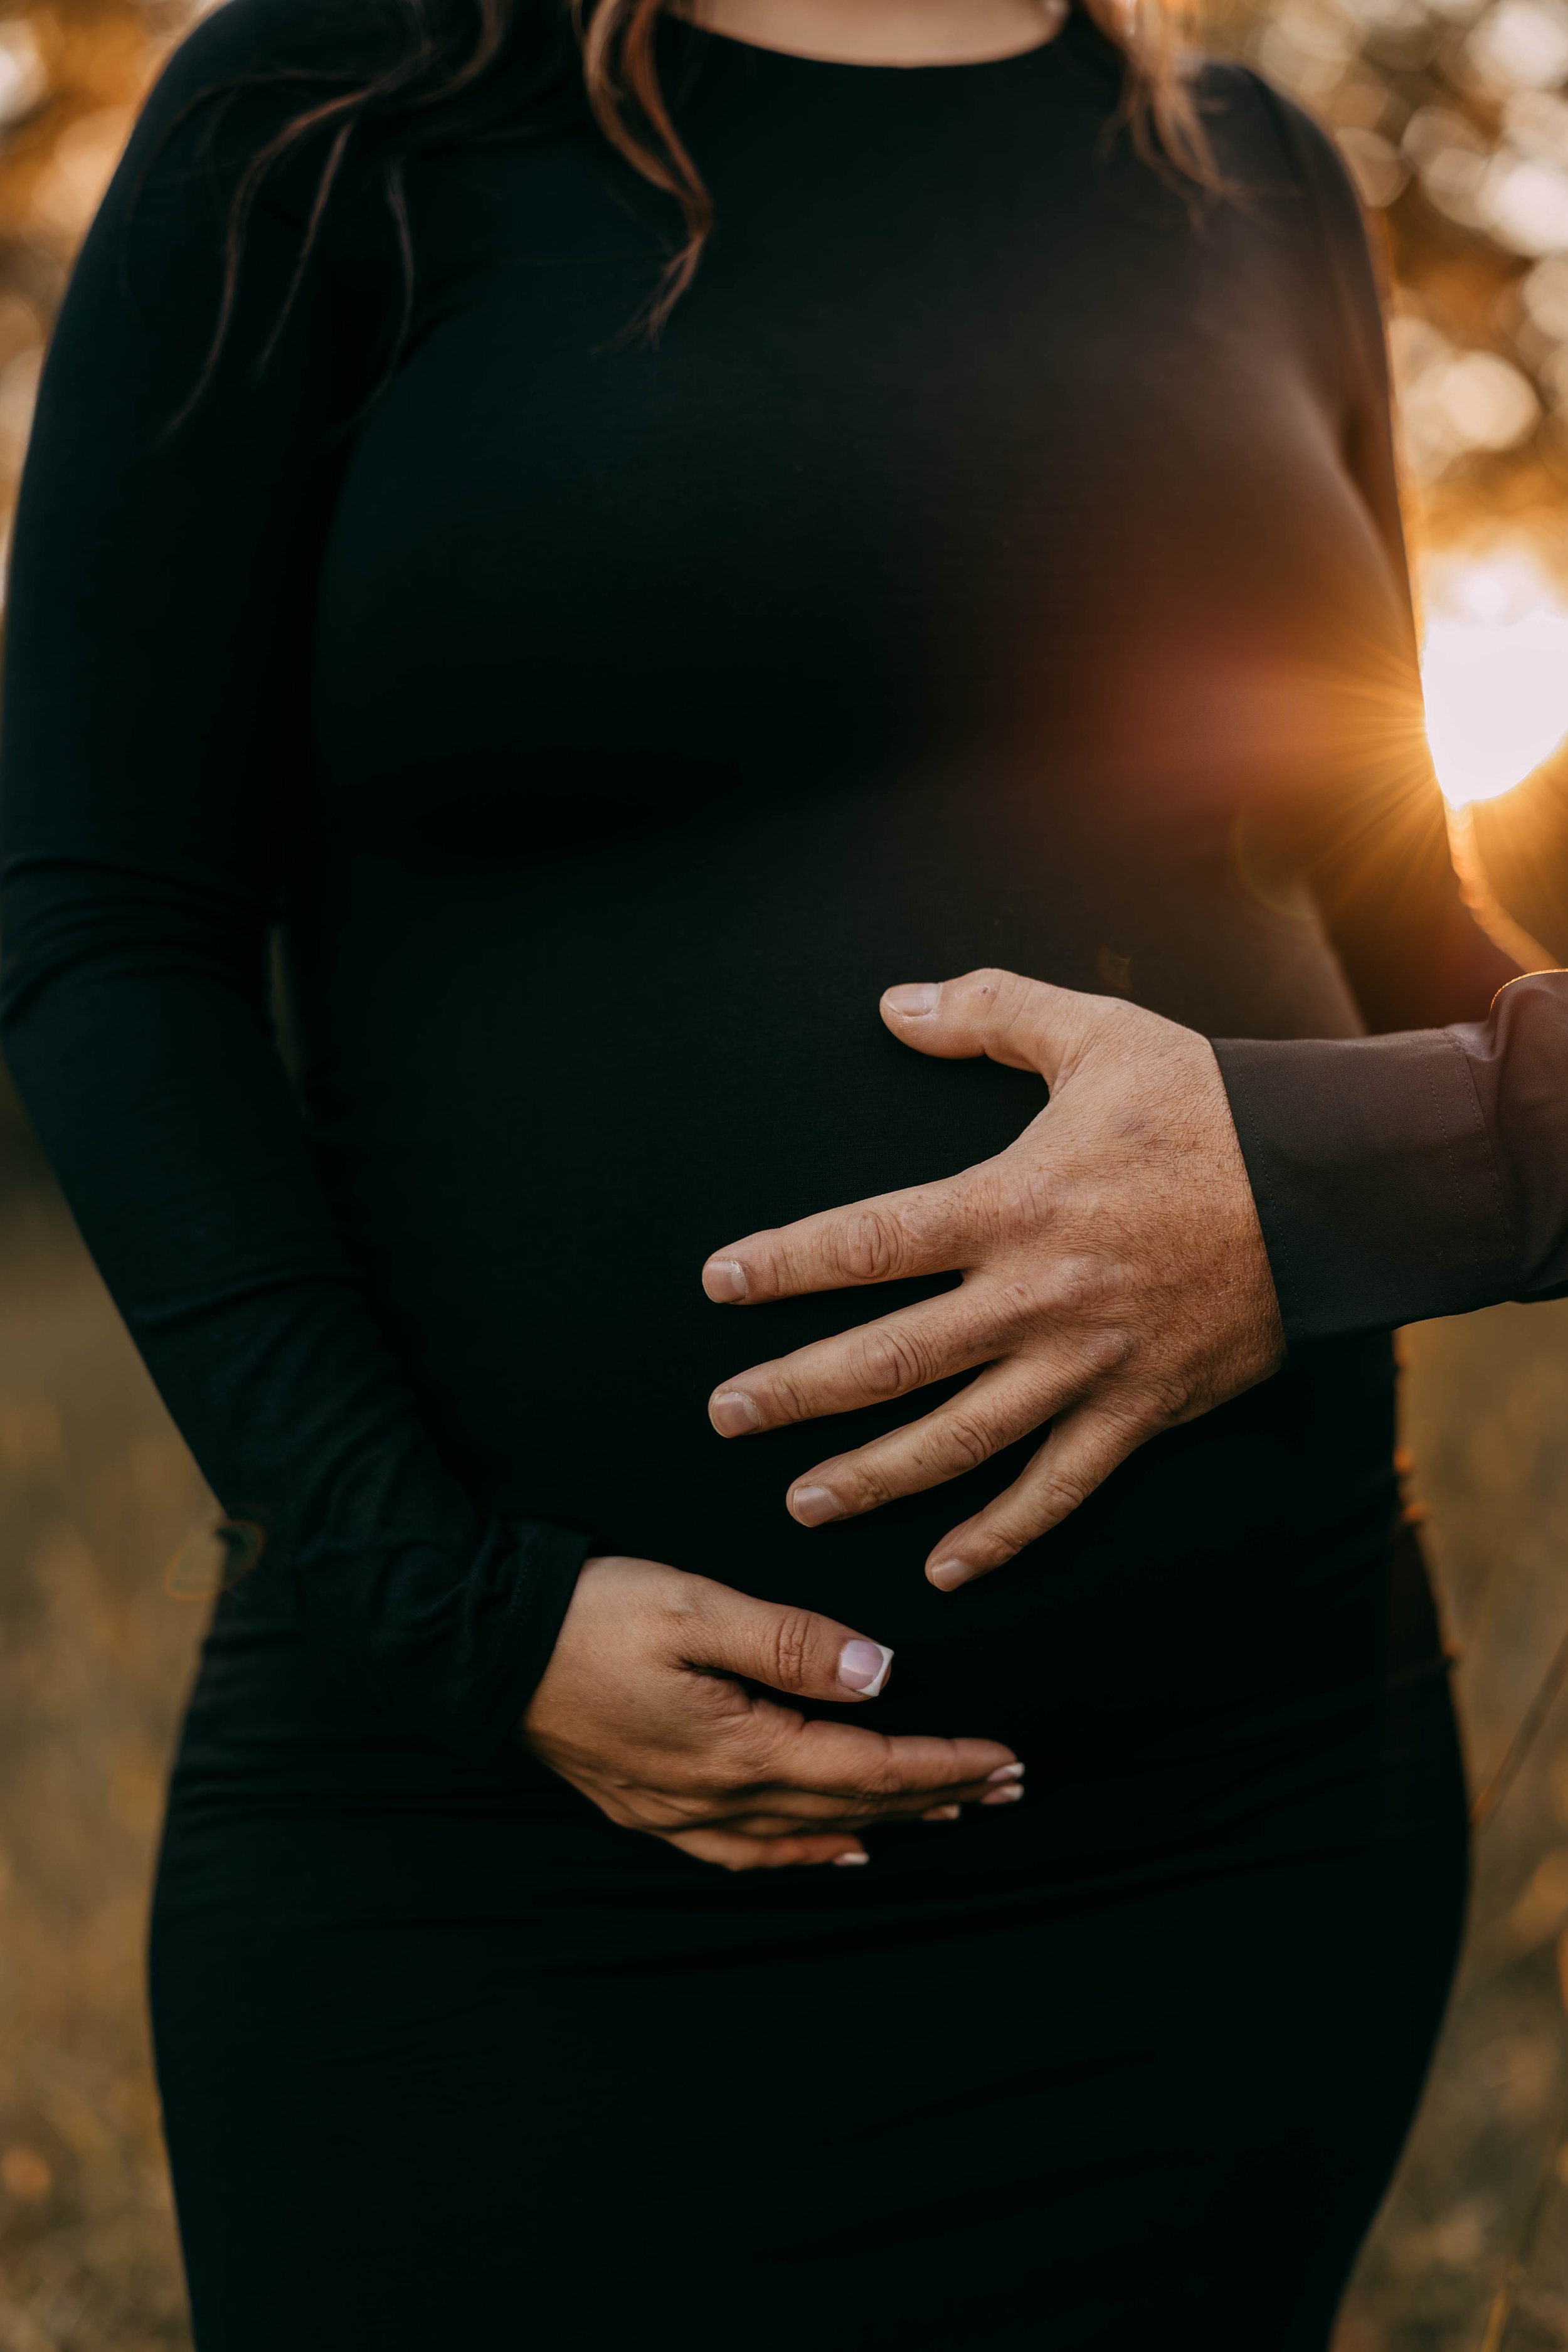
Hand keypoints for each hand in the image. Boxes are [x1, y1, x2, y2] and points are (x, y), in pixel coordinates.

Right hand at [521, 1554, 1022, 1868]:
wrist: (478, 1648)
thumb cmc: (586, 1614)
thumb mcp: (691, 1606)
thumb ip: (789, 1642)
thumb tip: (883, 1675)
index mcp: (738, 1747)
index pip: (869, 1767)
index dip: (944, 1765)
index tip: (1005, 1759)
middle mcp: (716, 1797)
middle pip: (850, 1809)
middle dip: (934, 1798)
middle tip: (1006, 1790)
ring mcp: (679, 1811)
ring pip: (807, 1836)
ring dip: (883, 1825)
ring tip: (945, 1816)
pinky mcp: (648, 1806)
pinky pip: (748, 1851)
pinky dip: (805, 1854)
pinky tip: (831, 1850)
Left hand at [702, 968, 1284, 1590]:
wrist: (1333, 1184)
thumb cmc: (1206, 1105)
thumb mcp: (1094, 1034)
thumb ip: (988, 1011)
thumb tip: (893, 1005)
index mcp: (1011, 1204)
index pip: (868, 1243)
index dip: (784, 1266)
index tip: (719, 1286)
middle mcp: (1036, 1297)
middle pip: (890, 1359)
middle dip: (796, 1394)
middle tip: (725, 1416)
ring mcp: (1088, 1366)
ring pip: (959, 1442)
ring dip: (872, 1478)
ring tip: (801, 1505)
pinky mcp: (1141, 1412)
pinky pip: (1059, 1491)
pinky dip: (1001, 1536)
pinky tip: (945, 1568)